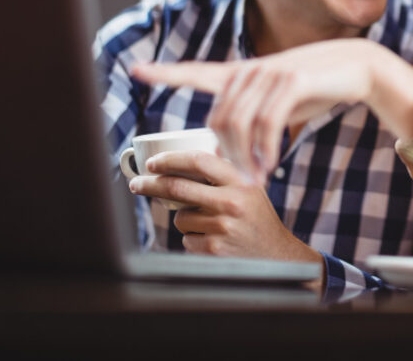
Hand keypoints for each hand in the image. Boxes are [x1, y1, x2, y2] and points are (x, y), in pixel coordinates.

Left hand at [127, 149, 322, 266]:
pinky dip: (193, 240)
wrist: (276, 252)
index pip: (199, 161)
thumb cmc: (255, 216)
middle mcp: (232, 201)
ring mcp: (223, 226)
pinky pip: (186, 240)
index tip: (152, 162)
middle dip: (150, 185)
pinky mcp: (215, 248)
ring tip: (208, 224)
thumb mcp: (248, 187)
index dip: (171, 159)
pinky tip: (214, 240)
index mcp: (240, 180)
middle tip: (137, 184)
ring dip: (185, 220)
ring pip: (180, 218)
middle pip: (178, 188)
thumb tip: (179, 160)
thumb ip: (223, 174)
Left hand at [131, 38, 412, 182]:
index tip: (137, 70)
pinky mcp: (292, 82)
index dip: (167, 72)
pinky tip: (271, 164)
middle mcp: (251, 69)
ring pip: (241, 124)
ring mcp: (270, 73)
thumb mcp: (279, 100)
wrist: (357, 67)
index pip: (198, 72)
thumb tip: (228, 147)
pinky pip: (268, 123)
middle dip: (225, 155)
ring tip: (257, 178)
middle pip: (219, 118)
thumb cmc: (316, 88)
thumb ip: (252, 115)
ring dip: (246, 158)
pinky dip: (266, 149)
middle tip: (240, 182)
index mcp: (243, 72)